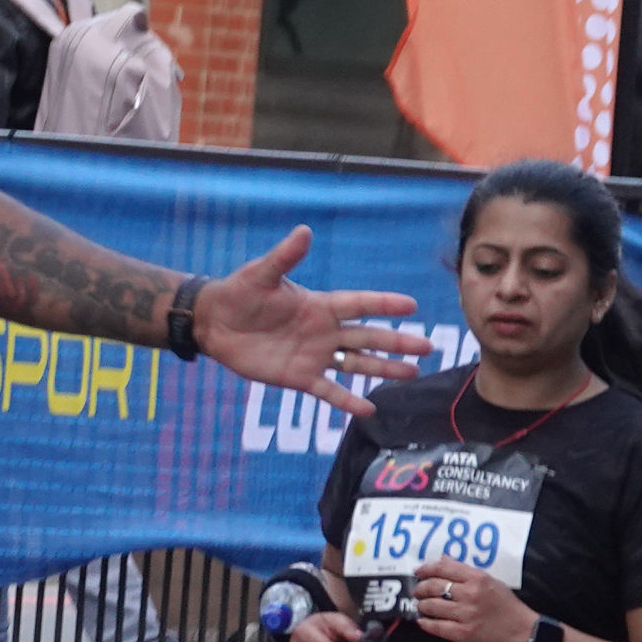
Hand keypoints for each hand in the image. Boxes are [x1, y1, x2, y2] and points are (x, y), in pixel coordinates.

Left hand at [194, 227, 433, 417]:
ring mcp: (314, 355)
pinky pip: (328, 391)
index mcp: (320, 305)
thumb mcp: (262, 274)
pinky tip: (368, 409)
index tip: (412, 305)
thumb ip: (285, 257)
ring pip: (356, 363)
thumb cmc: (239, 292)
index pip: (360, 304)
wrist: (214, 323)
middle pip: (368, 337)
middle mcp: (324, 331)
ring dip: (384, 369)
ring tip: (413, 373)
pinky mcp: (298, 377)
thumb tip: (304, 231)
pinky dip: (347, 401)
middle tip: (428, 346)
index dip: (384, 304)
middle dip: (397, 342)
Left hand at [410, 561, 535, 641]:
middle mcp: (470, 594)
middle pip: (434, 587)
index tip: (418, 572)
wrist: (524, 633)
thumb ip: (466, 572)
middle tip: (418, 591)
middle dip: (421, 589)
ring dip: (422, 606)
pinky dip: (426, 623)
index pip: (444, 568)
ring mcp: (466, 615)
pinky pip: (436, 627)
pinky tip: (423, 621)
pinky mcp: (463, 634)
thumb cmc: (508, 607)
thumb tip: (443, 559)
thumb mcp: (492, 582)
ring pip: (431, 606)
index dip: (426, 569)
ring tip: (421, 606)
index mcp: (478, 579)